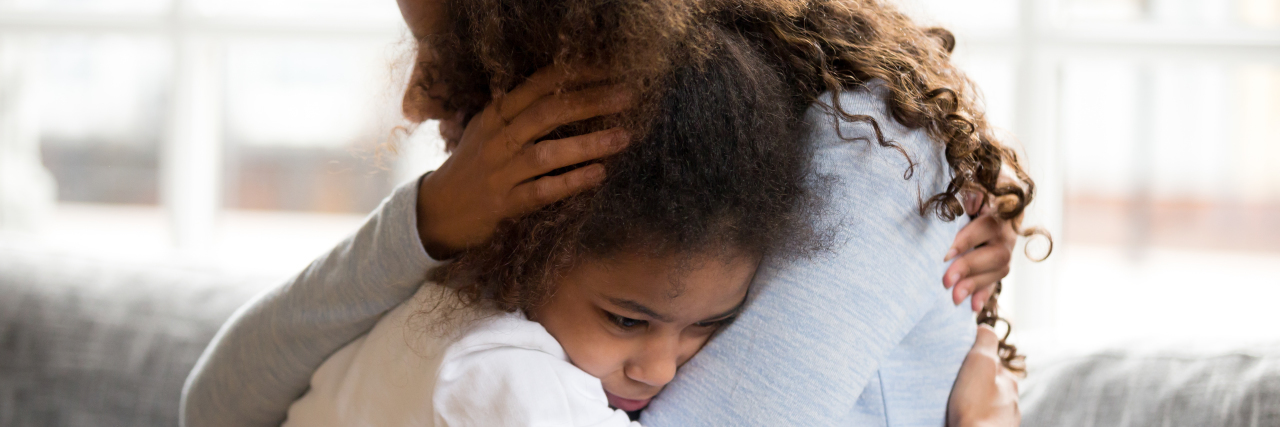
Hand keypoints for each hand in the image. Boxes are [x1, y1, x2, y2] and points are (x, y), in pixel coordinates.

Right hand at [415, 67, 632, 258]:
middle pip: (548, 112)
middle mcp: (497, 139)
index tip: (611, 69)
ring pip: (547, 152)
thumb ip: (520, 112)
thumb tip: (570, 92)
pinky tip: (599, 174)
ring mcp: (500, 173)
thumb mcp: (488, 131)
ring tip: (624, 136)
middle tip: (628, 97)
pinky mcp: (504, 205)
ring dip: (589, 143)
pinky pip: (543, 191)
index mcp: (495, 115)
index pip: (539, 84)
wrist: (437, 212)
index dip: (577, 74)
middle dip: (592, 101)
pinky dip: (572, 181)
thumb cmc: (473, 167)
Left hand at [943, 160, 1025, 310]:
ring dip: (976, 285)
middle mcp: (1008, 230)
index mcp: (1000, 208)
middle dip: (969, 268)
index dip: (967, 240)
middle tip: (945, 282)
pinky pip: (997, 280)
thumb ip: (971, 191)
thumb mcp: (972, 182)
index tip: (944, 253)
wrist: (989, 191)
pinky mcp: (1001, 262)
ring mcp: (1007, 247)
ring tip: (953, 298)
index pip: (987, 226)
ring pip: (1000, 269)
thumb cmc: (972, 185)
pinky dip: (984, 293)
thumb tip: (969, 200)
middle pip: (996, 253)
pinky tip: (972, 307)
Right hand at [947, 325, 1019, 426]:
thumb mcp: (980, 364)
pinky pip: (982, 417)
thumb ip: (985, 342)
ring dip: (974, 399)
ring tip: (955, 402)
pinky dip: (974, 415)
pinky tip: (962, 416)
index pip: (991, 360)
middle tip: (953, 382)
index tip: (957, 361)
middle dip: (973, 380)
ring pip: (986, 401)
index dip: (973, 358)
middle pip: (989, 382)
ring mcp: (1005, 419)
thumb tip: (985, 327)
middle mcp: (1012, 399)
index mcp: (1009, 380)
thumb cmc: (976, 407)